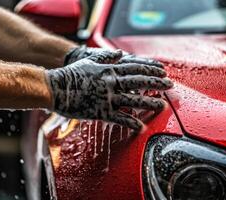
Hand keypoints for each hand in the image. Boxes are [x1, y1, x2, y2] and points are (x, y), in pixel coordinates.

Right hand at [46, 50, 171, 129]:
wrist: (55, 87)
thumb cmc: (71, 74)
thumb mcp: (89, 61)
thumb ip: (107, 57)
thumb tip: (120, 53)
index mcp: (109, 70)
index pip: (134, 68)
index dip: (150, 69)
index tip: (162, 71)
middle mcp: (111, 82)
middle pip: (138, 82)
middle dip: (156, 83)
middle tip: (170, 85)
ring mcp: (107, 97)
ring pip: (133, 100)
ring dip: (149, 103)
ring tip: (163, 105)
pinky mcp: (100, 111)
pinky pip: (119, 117)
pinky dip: (131, 122)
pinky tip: (141, 127)